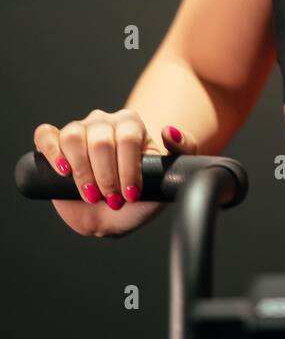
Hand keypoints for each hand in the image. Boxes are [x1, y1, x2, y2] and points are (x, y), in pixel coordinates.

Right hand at [33, 109, 197, 237]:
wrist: (114, 216)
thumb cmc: (143, 194)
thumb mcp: (168, 175)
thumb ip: (184, 150)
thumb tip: (168, 130)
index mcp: (131, 124)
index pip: (127, 137)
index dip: (128, 168)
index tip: (130, 194)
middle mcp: (103, 122)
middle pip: (99, 140)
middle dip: (106, 176)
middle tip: (112, 199)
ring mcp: (78, 131)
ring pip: (73, 136)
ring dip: (82, 171)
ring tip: (90, 193)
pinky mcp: (54, 146)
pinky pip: (45, 136)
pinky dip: (51, 150)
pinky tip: (62, 170)